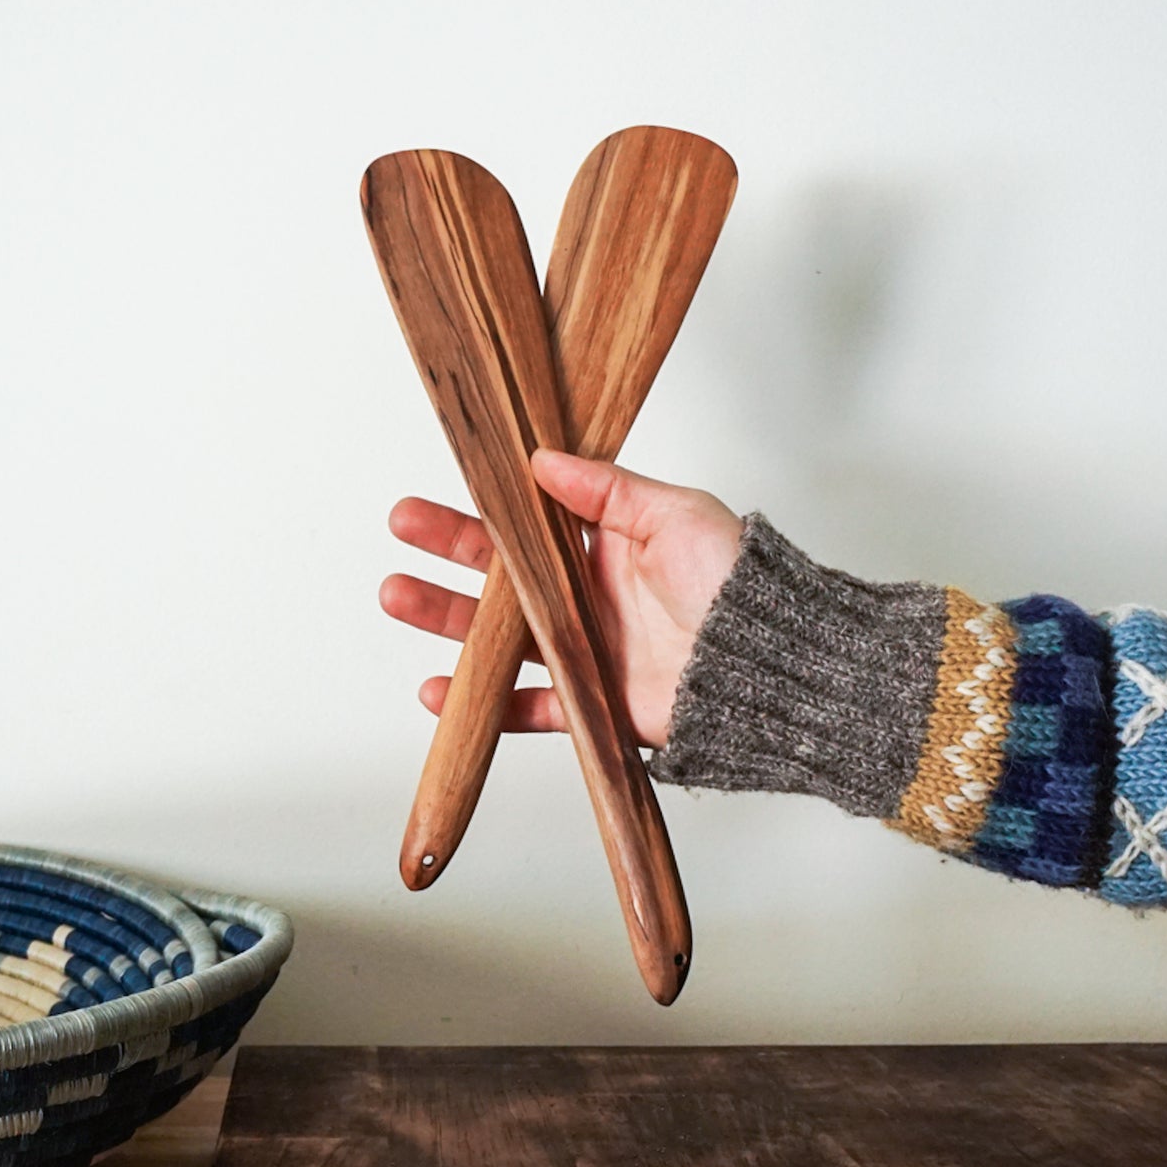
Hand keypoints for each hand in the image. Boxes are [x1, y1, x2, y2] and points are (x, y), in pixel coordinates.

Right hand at [379, 448, 742, 747]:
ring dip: (447, 621)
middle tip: (400, 537)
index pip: (525, 527)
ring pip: (501, 639)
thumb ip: (607, 491)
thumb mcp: (673, 513)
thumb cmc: (732, 582)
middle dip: (445, 557)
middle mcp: (589, 598)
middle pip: (500, 578)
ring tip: (398, 597)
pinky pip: (529, 706)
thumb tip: (542, 460)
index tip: (431, 498)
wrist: (767, 665)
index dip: (476, 513)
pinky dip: (485, 705)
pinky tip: (441, 692)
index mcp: (605, 548)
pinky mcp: (595, 703)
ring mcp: (588, 651)